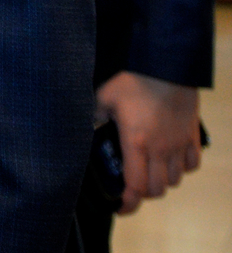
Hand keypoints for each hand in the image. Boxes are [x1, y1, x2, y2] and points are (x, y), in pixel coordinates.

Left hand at [95, 71, 201, 213]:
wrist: (167, 68)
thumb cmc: (134, 82)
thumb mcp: (105, 97)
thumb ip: (94, 114)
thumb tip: (84, 124)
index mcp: (136, 143)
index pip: (136, 186)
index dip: (128, 203)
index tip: (119, 206)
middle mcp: (160, 150)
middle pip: (157, 190)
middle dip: (143, 193)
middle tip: (131, 186)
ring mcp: (178, 145)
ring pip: (175, 180)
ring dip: (161, 181)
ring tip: (148, 171)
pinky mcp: (191, 137)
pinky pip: (192, 164)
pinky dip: (181, 169)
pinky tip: (169, 159)